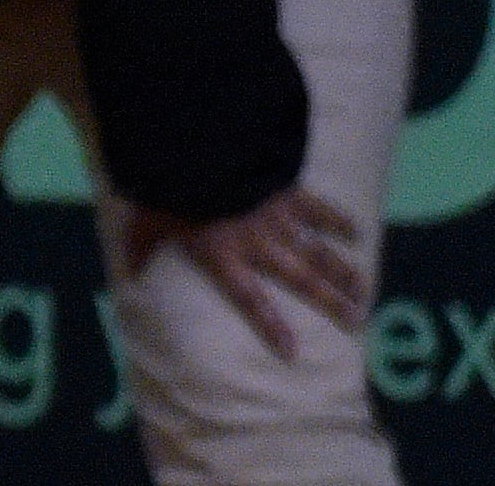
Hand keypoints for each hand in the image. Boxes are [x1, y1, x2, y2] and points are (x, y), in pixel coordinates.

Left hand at [118, 185, 366, 359]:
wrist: (198, 143)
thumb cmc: (170, 185)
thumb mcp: (148, 220)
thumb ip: (142, 248)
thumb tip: (130, 273)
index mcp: (225, 255)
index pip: (251, 300)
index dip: (272, 326)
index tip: (293, 352)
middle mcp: (258, 244)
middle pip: (301, 280)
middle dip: (330, 302)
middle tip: (356, 321)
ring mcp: (278, 217)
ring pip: (318, 251)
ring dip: (343, 272)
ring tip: (365, 292)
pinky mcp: (288, 190)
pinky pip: (319, 209)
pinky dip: (338, 220)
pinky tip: (358, 232)